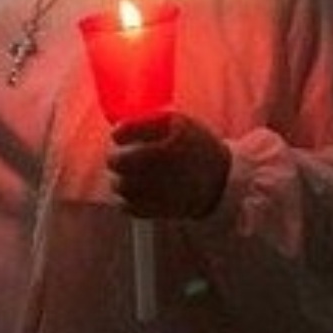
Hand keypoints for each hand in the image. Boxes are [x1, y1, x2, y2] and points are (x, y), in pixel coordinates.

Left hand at [107, 111, 231, 219]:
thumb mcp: (180, 122)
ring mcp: (154, 193)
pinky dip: (122, 197)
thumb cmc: (197, 145)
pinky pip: (124, 206)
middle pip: (116, 162)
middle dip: (115, 156)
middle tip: (120, 155)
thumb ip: (149, 120)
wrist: (218, 180)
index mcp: (163, 146)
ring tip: (127, 173)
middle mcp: (157, 171)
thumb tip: (118, 128)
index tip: (121, 135)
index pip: (122, 135)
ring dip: (117, 177)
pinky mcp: (153, 211)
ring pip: (117, 185)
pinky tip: (132, 189)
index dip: (119, 133)